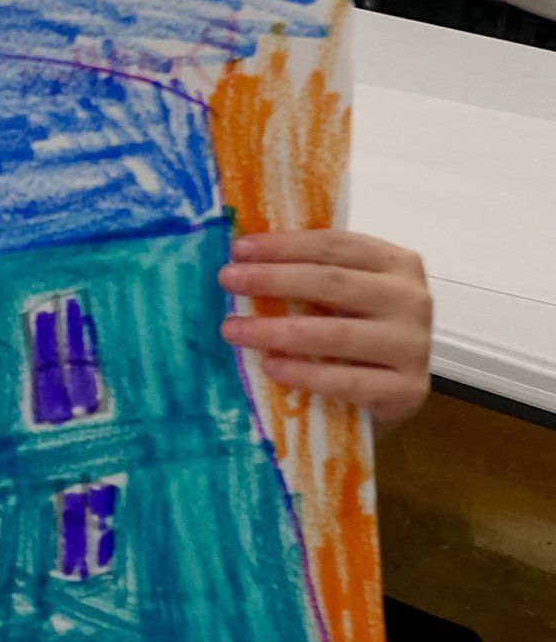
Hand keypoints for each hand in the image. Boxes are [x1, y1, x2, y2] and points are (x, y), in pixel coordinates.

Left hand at [219, 230, 430, 425]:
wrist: (391, 396)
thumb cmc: (357, 337)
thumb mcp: (342, 299)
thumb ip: (309, 276)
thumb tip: (242, 260)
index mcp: (396, 264)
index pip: (335, 246)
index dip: (284, 245)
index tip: (238, 249)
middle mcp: (411, 299)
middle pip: (333, 283)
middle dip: (273, 279)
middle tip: (227, 280)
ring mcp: (414, 346)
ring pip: (336, 333)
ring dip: (276, 330)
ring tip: (231, 330)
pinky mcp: (408, 390)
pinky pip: (348, 381)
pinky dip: (305, 373)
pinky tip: (270, 367)